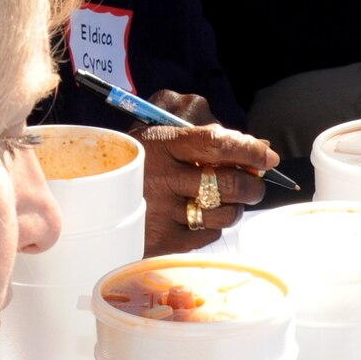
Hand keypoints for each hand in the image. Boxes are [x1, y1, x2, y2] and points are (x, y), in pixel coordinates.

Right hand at [129, 89, 276, 255]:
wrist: (92, 198)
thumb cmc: (132, 157)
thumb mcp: (152, 124)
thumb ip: (192, 117)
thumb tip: (238, 134)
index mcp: (161, 145)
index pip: (217, 144)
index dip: (249, 150)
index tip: (268, 157)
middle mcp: (163, 180)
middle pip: (227, 185)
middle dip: (252, 185)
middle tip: (255, 183)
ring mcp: (162, 214)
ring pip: (222, 215)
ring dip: (235, 208)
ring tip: (229, 200)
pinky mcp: (162, 242)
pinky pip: (207, 237)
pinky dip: (214, 227)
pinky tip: (203, 216)